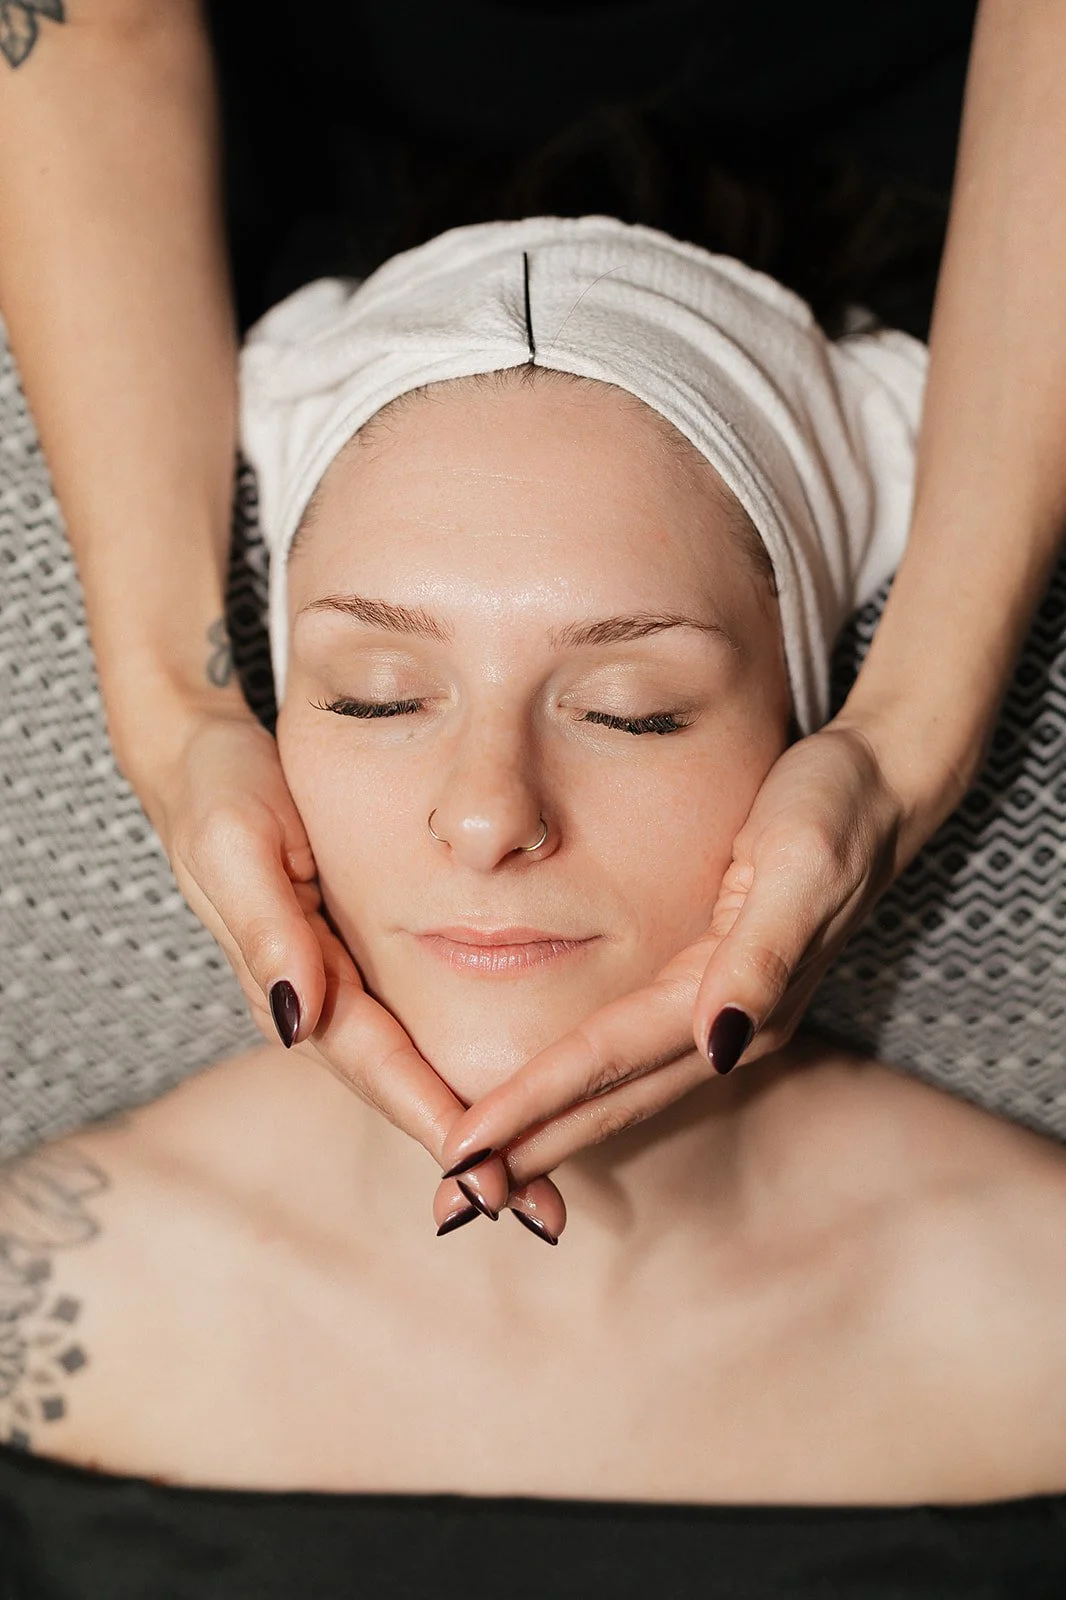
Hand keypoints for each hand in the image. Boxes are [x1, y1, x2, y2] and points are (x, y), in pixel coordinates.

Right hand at [150, 707, 567, 1237]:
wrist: (206, 761)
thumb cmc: (222, 794)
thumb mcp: (237, 843)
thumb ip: (266, 927)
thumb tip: (295, 1016)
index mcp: (291, 979)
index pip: (374, 1063)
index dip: (431, 1119)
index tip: (486, 1179)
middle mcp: (316, 1000)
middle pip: (400, 1089)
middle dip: (466, 1155)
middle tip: (539, 1211)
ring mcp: (336, 987)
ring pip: (410, 1073)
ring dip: (469, 1134)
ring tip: (537, 1185)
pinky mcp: (355, 964)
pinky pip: (411, 1034)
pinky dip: (453, 1081)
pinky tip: (503, 1109)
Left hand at [435, 722, 909, 1197]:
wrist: (880, 790)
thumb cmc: (833, 811)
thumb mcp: (800, 865)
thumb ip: (761, 955)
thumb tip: (720, 1042)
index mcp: (735, 1001)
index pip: (608, 1060)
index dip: (534, 1104)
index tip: (465, 1147)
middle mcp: (728, 1029)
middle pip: (610, 1101)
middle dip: (530, 1149)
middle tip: (454, 1198)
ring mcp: (724, 1022)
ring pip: (620, 1093)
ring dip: (552, 1136)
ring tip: (485, 1175)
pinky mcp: (716, 998)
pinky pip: (635, 1063)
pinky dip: (584, 1098)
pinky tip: (552, 1114)